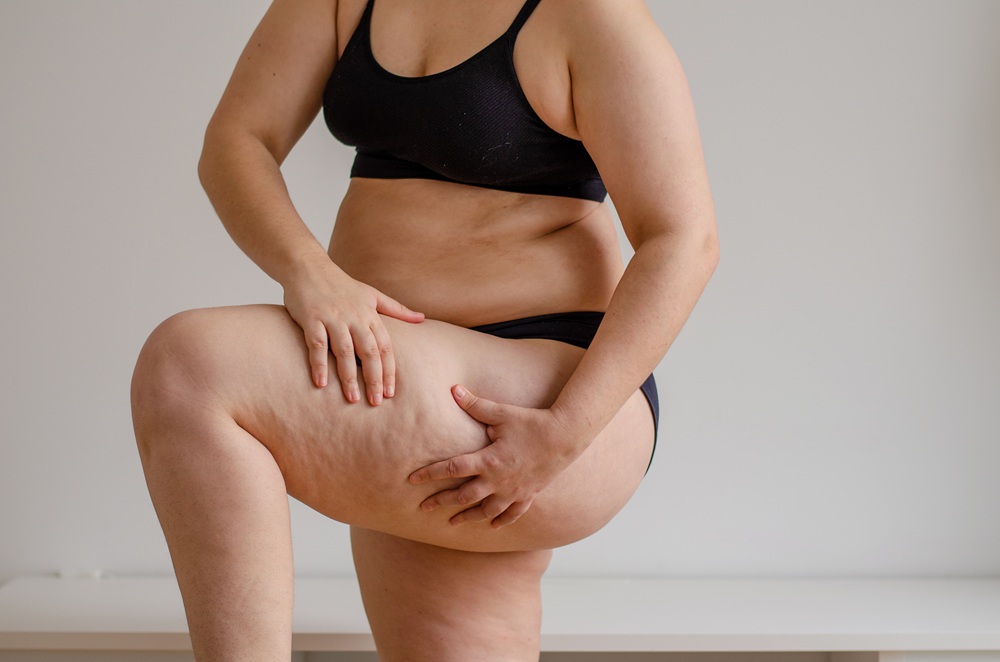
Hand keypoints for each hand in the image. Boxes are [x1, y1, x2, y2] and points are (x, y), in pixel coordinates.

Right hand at [282, 256, 423, 402]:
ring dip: (349, 377)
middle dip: (374, 378)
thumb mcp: (373, 294)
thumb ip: (396, 309)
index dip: (389, 370)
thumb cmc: (341, 284)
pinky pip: (317, 345)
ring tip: (353, 398)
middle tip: (375, 402)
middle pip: (369, 352)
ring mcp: (333, 318)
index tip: (390, 392)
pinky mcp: (312, 319)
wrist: (308, 267)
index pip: (384, 347)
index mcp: (370, 315)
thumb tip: (422, 319)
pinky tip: (321, 384)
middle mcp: (354, 317)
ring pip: (345, 351)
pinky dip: (319, 364)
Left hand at [408, 385, 583, 527]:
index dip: (430, 474)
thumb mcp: (501, 412)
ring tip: (452, 523)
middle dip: (442, 502)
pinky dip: (501, 521)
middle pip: (464, 496)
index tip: (412, 479)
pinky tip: (492, 526)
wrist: (565, 436)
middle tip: (423, 508)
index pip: (452, 469)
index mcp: (488, 460)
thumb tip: (453, 389)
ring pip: (486, 510)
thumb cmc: (532, 422)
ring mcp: (514, 491)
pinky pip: (512, 513)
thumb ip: (475, 404)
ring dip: (467, 517)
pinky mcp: (529, 494)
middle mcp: (498, 480)